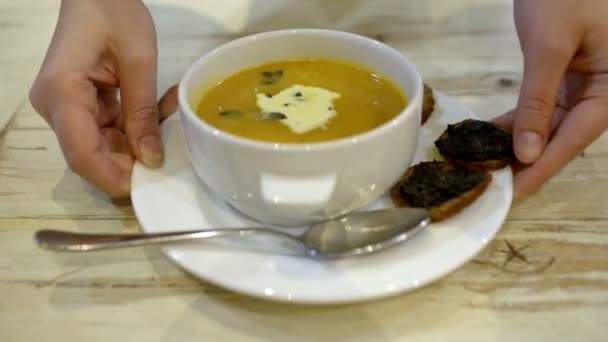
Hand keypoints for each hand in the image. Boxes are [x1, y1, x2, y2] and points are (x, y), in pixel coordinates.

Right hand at [29, 0, 176, 196]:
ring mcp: (66, 108)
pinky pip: (108, 129)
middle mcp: (56, 107)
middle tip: (169, 145)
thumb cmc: (114, 12)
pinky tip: (159, 106)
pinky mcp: (80, 105)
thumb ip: (142, 112)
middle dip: (133, 158)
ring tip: (168, 112)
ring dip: (139, 138)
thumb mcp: (138, 61)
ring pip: (104, 145)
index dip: (113, 176)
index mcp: (62, 93)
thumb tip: (151, 158)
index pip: (82, 154)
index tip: (147, 183)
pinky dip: (135, 125)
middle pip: (92, 154)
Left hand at [494, 0, 607, 199]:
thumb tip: (527, 151)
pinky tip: (488, 134)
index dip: (542, 167)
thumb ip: (539, 100)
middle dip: (526, 161)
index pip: (575, 137)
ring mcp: (585, 83)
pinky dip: (517, 120)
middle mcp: (604, 90)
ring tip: (484, 164)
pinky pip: (541, 106)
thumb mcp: (552, 45)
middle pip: (563, 136)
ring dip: (517, 143)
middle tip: (491, 185)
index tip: (513, 193)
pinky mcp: (565, 75)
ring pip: (550, 125)